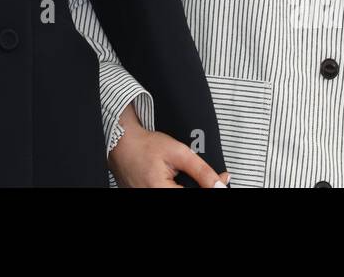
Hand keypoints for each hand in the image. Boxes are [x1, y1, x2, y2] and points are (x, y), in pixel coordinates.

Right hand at [107, 104, 230, 187]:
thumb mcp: (179, 152)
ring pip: (178, 194)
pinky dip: (174, 187)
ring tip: (180, 175)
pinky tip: (174, 180)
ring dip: (186, 186)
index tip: (221, 179)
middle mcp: (153, 198)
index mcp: (160, 191)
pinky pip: (167, 194)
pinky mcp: (144, 197)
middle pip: (186, 195)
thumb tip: (220, 184)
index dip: (210, 188)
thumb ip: (201, 171)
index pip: (196, 195)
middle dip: (196, 186)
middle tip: (200, 176)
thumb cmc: (145, 145)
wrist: (122, 143)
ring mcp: (146, 198)